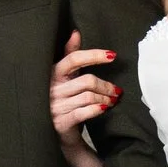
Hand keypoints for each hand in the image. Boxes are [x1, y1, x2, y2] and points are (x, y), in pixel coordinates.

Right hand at [48, 30, 119, 166]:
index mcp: (52, 74)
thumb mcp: (64, 78)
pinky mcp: (60, 123)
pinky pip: (83, 112)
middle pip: (87, 81)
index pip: (73, 59)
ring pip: (88, 97)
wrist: (56, 133)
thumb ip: (70, 56)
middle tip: (116, 91)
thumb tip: (75, 32)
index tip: (112, 56)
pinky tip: (104, 109)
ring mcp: (54, 107)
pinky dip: (97, 109)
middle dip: (106, 85)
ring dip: (105, 99)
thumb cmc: (62, 101)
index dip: (94, 55)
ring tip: (112, 101)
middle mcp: (50, 89)